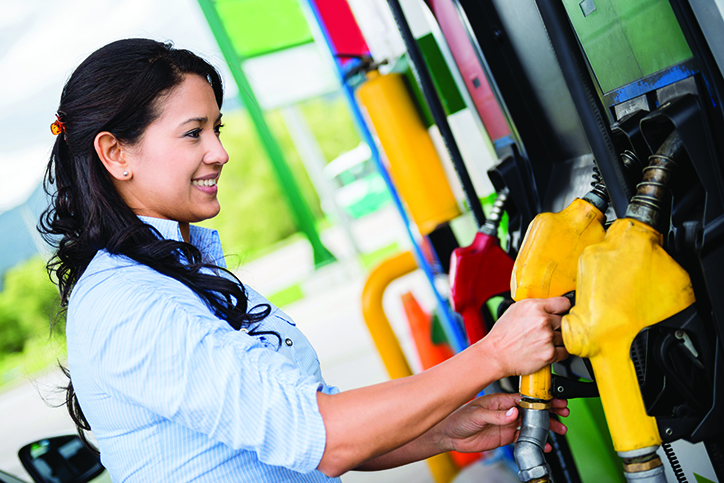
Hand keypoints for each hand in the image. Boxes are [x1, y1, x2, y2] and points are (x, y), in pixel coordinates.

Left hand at [437, 393, 568, 453]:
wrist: (450, 435)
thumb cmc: (459, 418)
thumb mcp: (477, 414)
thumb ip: (496, 415)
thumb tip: (513, 412)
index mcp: (500, 400)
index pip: (524, 398)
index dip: (539, 399)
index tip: (552, 400)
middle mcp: (506, 411)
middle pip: (532, 410)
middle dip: (549, 411)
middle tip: (563, 412)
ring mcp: (507, 424)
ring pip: (531, 425)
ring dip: (546, 427)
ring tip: (560, 429)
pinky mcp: (506, 437)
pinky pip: (523, 439)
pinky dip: (535, 442)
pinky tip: (545, 445)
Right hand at [480, 298, 569, 376]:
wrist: (496, 355)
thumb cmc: (503, 335)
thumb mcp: (515, 310)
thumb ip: (535, 306)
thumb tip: (549, 305)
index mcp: (534, 306)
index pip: (564, 303)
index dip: (563, 308)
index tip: (562, 312)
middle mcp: (543, 320)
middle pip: (565, 320)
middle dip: (557, 325)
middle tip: (547, 329)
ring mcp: (547, 337)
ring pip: (565, 336)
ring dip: (557, 339)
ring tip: (543, 341)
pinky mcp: (550, 353)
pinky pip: (564, 351)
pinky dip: (558, 352)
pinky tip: (547, 349)